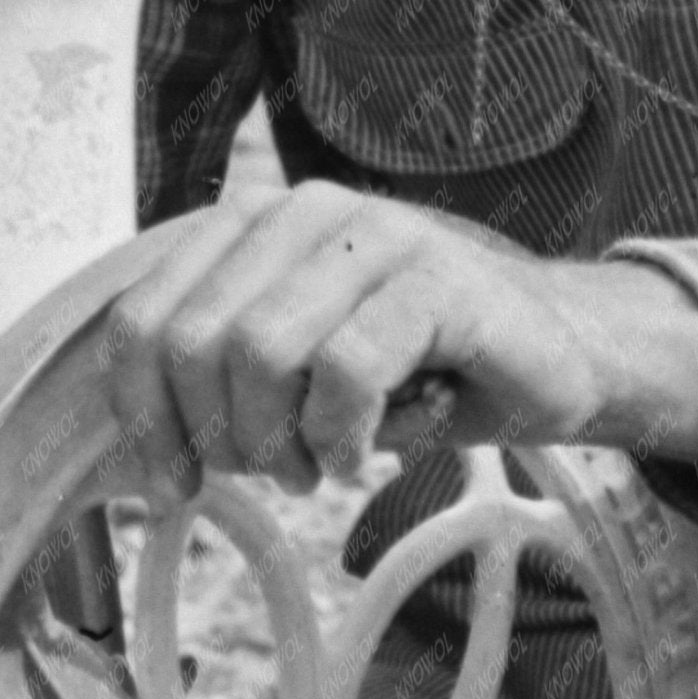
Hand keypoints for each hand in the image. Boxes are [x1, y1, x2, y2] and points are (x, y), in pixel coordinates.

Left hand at [100, 185, 697, 496]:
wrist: (555, 356)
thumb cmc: (419, 369)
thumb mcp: (299, 369)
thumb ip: (222, 378)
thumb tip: (147, 454)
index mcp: (250, 226)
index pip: (144, 317)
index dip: (142, 415)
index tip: (171, 486)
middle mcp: (304, 212)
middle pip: (196, 340)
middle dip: (216, 433)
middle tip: (268, 474)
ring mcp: (376, 236)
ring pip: (262, 348)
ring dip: (278, 439)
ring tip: (314, 468)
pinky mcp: (439, 280)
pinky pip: (349, 368)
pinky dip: (340, 434)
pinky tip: (359, 457)